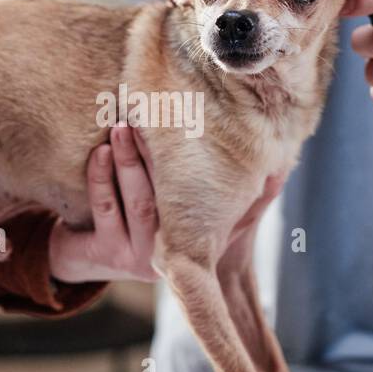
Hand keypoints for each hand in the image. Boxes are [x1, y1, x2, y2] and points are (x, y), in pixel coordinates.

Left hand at [49, 125, 285, 283]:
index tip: (211, 130)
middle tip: (154, 115)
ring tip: (124, 127)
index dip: (219, 173)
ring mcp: (137, 256)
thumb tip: (281, 162)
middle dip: (165, 158)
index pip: (215, 206)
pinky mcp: (105, 252)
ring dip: (132, 162)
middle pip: (174, 203)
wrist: (91, 255)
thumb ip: (236, 188)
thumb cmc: (151, 221)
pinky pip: (106, 209)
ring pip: (141, 205)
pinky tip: (101, 151)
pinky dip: (102, 177)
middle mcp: (171, 254)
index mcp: (198, 241)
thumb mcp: (196, 210)